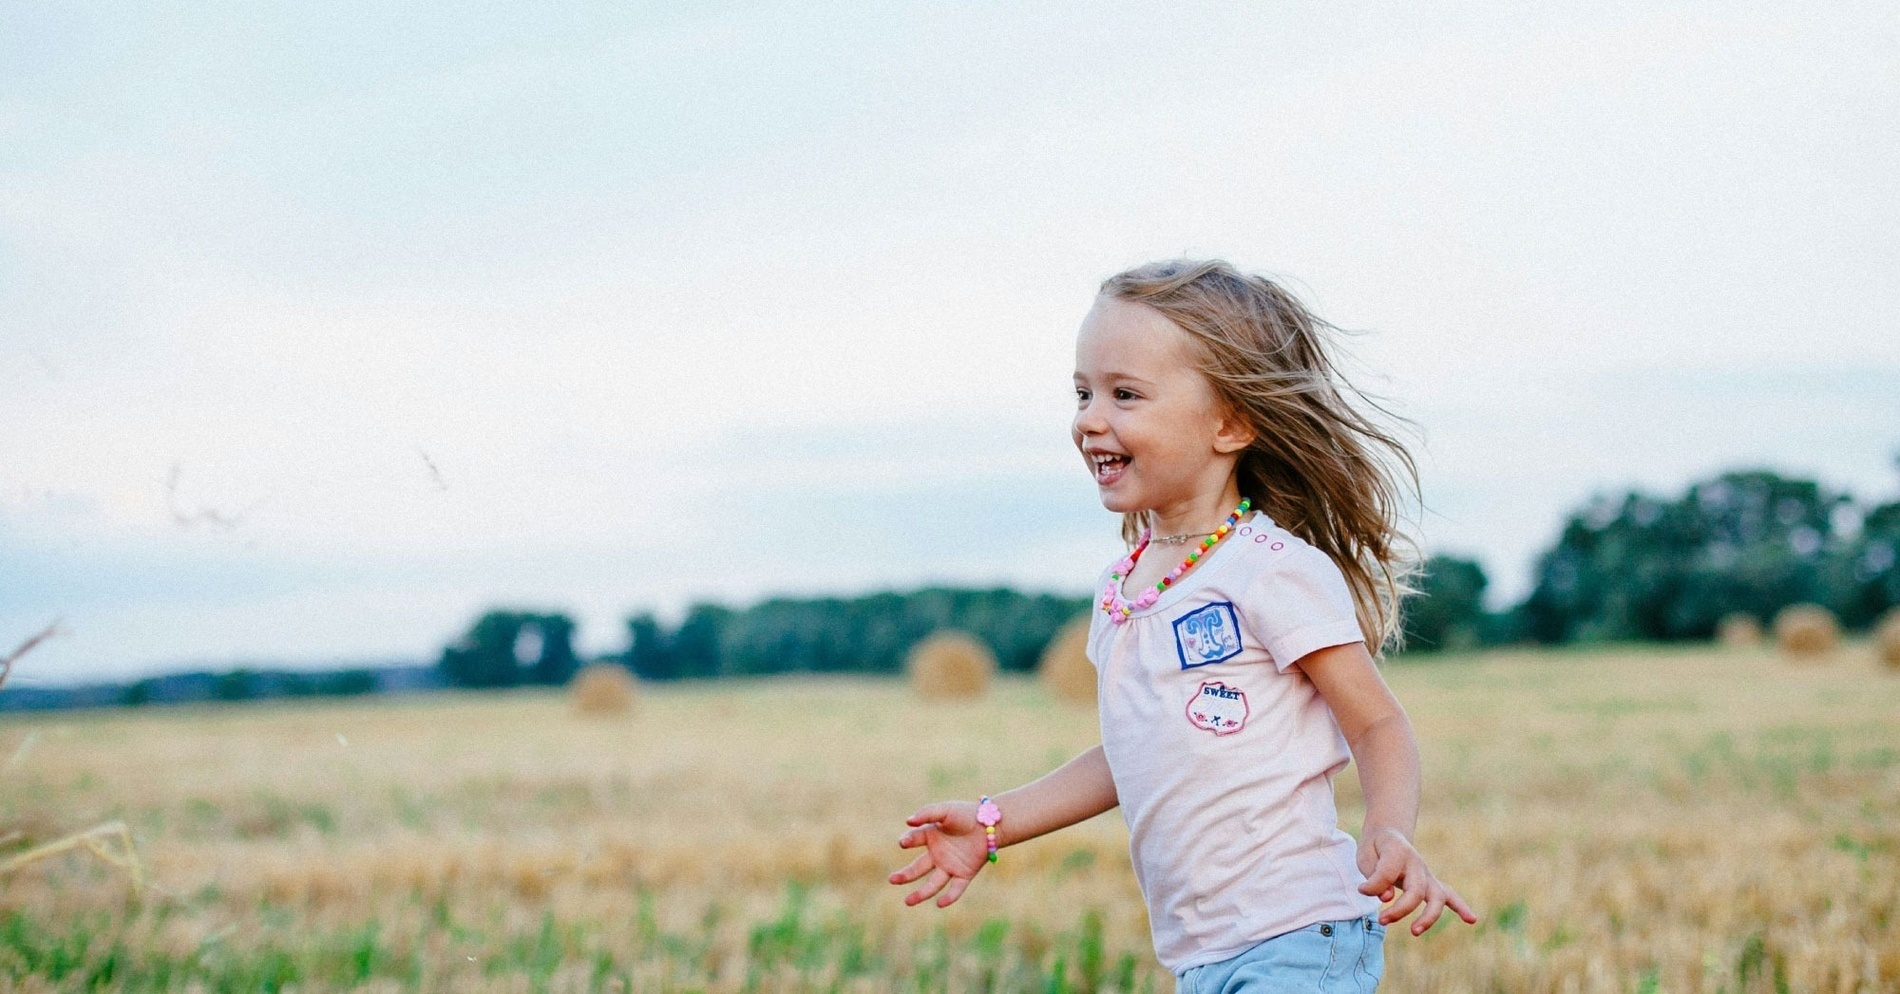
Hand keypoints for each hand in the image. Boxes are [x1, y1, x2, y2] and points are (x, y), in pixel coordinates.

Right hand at [889, 800, 991, 907]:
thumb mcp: (946, 810)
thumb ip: (927, 813)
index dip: (908, 841)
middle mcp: (937, 854)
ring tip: (907, 902)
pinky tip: (940, 903)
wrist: (991, 824)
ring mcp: (950, 866)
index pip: (914, 840)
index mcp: (930, 837)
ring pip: (933, 883)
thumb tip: (908, 821)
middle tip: (892, 880)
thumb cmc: (966, 814)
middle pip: (918, 868)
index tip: (904, 843)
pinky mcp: (964, 874)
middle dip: (905, 875)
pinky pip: (955, 888)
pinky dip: (949, 897)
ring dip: (921, 893)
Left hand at [1356, 827, 1477, 935]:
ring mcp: (1426, 874)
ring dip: (1429, 916)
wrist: (1388, 835)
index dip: (1372, 885)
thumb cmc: (1375, 849)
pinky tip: (1471, 920)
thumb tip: (1387, 897)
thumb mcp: (1365, 857)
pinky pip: (1449, 895)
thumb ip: (1375, 877)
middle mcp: (1416, 863)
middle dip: (1400, 909)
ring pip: (1437, 896)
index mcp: (1398, 851)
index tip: (1361, 889)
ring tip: (1415, 932)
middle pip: (1416, 890)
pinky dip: (1460, 907)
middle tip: (1382, 920)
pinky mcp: (1431, 883)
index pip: (1387, 873)